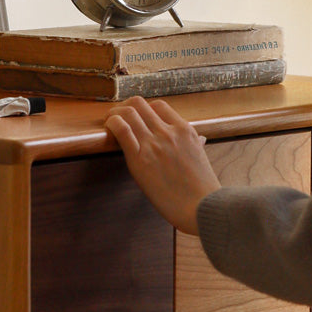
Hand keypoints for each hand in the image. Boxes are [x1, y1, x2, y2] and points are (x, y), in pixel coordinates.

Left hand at [104, 96, 220, 234]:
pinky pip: (122, 130)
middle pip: (140, 104)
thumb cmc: (203, 190)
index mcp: (185, 130)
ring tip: (108, 122)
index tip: (136, 119)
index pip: (159, 106)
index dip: (143, 109)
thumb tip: (201, 140)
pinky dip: (112, 124)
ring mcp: (154, 144)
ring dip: (114, 114)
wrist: (202, 207)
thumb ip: (197, 145)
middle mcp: (168, 132)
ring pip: (129, 112)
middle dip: (124, 107)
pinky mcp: (140, 159)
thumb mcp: (202, 159)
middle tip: (117, 118)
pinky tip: (107, 128)